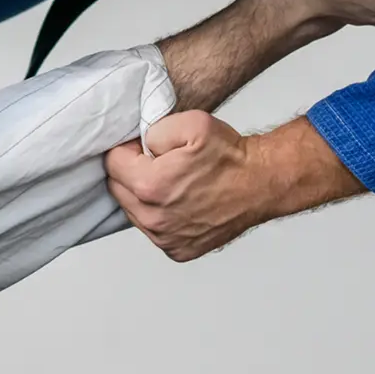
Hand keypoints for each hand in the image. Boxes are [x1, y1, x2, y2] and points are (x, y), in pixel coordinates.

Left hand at [103, 110, 365, 260]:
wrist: (262, 183)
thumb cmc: (231, 157)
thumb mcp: (190, 123)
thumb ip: (152, 130)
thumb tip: (139, 145)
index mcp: (149, 185)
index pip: (112, 162)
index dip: (129, 149)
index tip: (148, 147)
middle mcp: (153, 218)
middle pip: (118, 189)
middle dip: (133, 173)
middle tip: (161, 163)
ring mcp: (166, 238)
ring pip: (134, 212)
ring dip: (145, 197)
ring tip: (174, 183)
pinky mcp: (178, 250)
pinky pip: (154, 230)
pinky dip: (161, 216)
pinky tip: (181, 202)